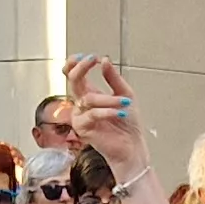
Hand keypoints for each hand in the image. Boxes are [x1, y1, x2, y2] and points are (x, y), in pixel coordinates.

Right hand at [61, 55, 148, 179]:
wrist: (131, 147)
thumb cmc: (128, 124)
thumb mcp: (125, 94)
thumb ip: (113, 78)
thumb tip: (104, 60)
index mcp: (89, 93)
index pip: (73, 74)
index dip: (76, 63)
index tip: (92, 57)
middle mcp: (82, 103)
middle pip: (73, 80)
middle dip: (81, 67)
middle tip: (94, 59)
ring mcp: (80, 116)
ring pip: (88, 99)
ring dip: (109, 99)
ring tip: (126, 103)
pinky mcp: (82, 129)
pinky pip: (92, 114)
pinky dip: (108, 111)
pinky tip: (120, 112)